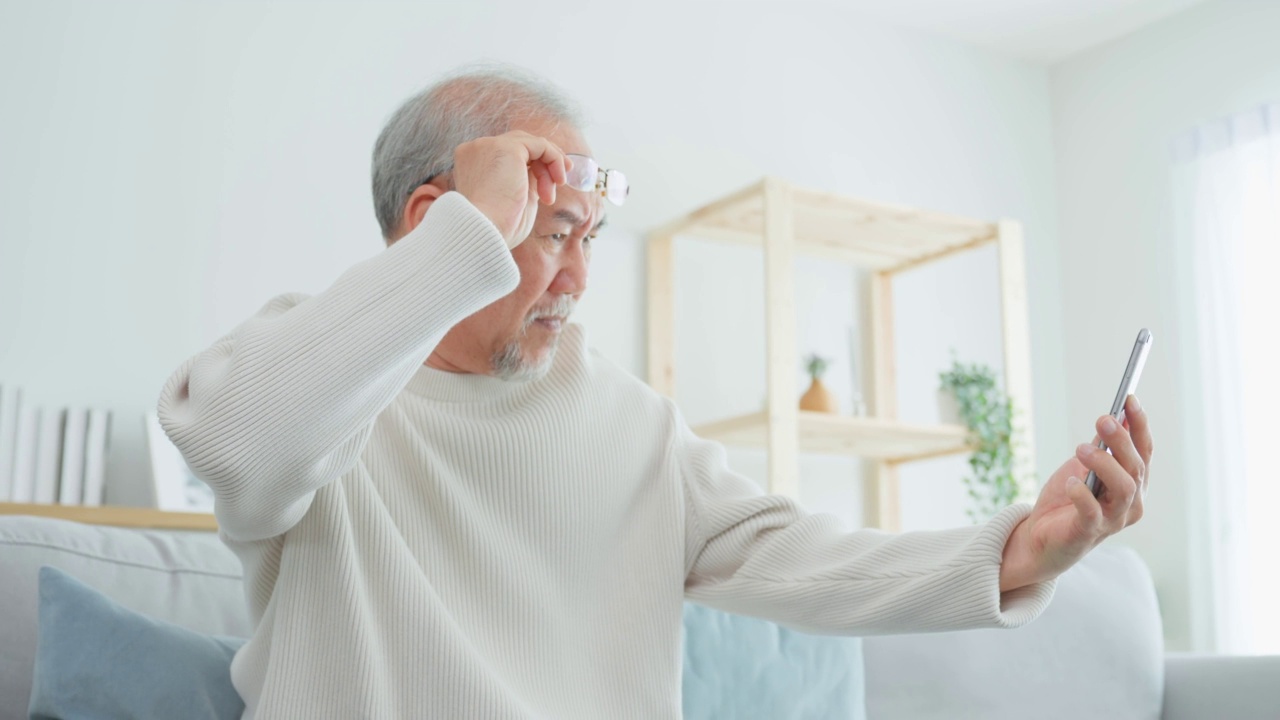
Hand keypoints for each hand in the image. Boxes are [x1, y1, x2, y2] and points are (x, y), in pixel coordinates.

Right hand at [451, 131, 571, 248]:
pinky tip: (559, 180)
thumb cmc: (496, 227)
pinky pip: (540, 145)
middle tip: (559, 183)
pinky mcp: (507, 147)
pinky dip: (554, 159)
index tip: (546, 194)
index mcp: (471, 164)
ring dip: (550, 165)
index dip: (531, 170)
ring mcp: (489, 145)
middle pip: (519, 146)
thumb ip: (525, 182)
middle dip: (543, 164)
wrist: (483, 231)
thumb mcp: (514, 200)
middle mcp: (476, 150)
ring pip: (530, 145)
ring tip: (553, 193)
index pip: (506, 156)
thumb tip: (542, 174)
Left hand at [999, 394, 1151, 590]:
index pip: (1144, 451)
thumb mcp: (1083, 466)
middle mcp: (1131, 503)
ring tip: (1081, 449)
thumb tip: (1116, 417)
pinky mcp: (1088, 532)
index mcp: (1133, 483)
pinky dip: (1083, 494)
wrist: (1041, 536)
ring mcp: (1113, 520)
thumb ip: (1101, 446)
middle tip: (1102, 419)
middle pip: (1135, 467)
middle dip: (1121, 440)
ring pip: (1124, 488)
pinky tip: (1072, 482)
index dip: (1140, 425)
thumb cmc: (1067, 498)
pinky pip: (1092, 512)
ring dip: (1104, 464)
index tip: (1130, 399)